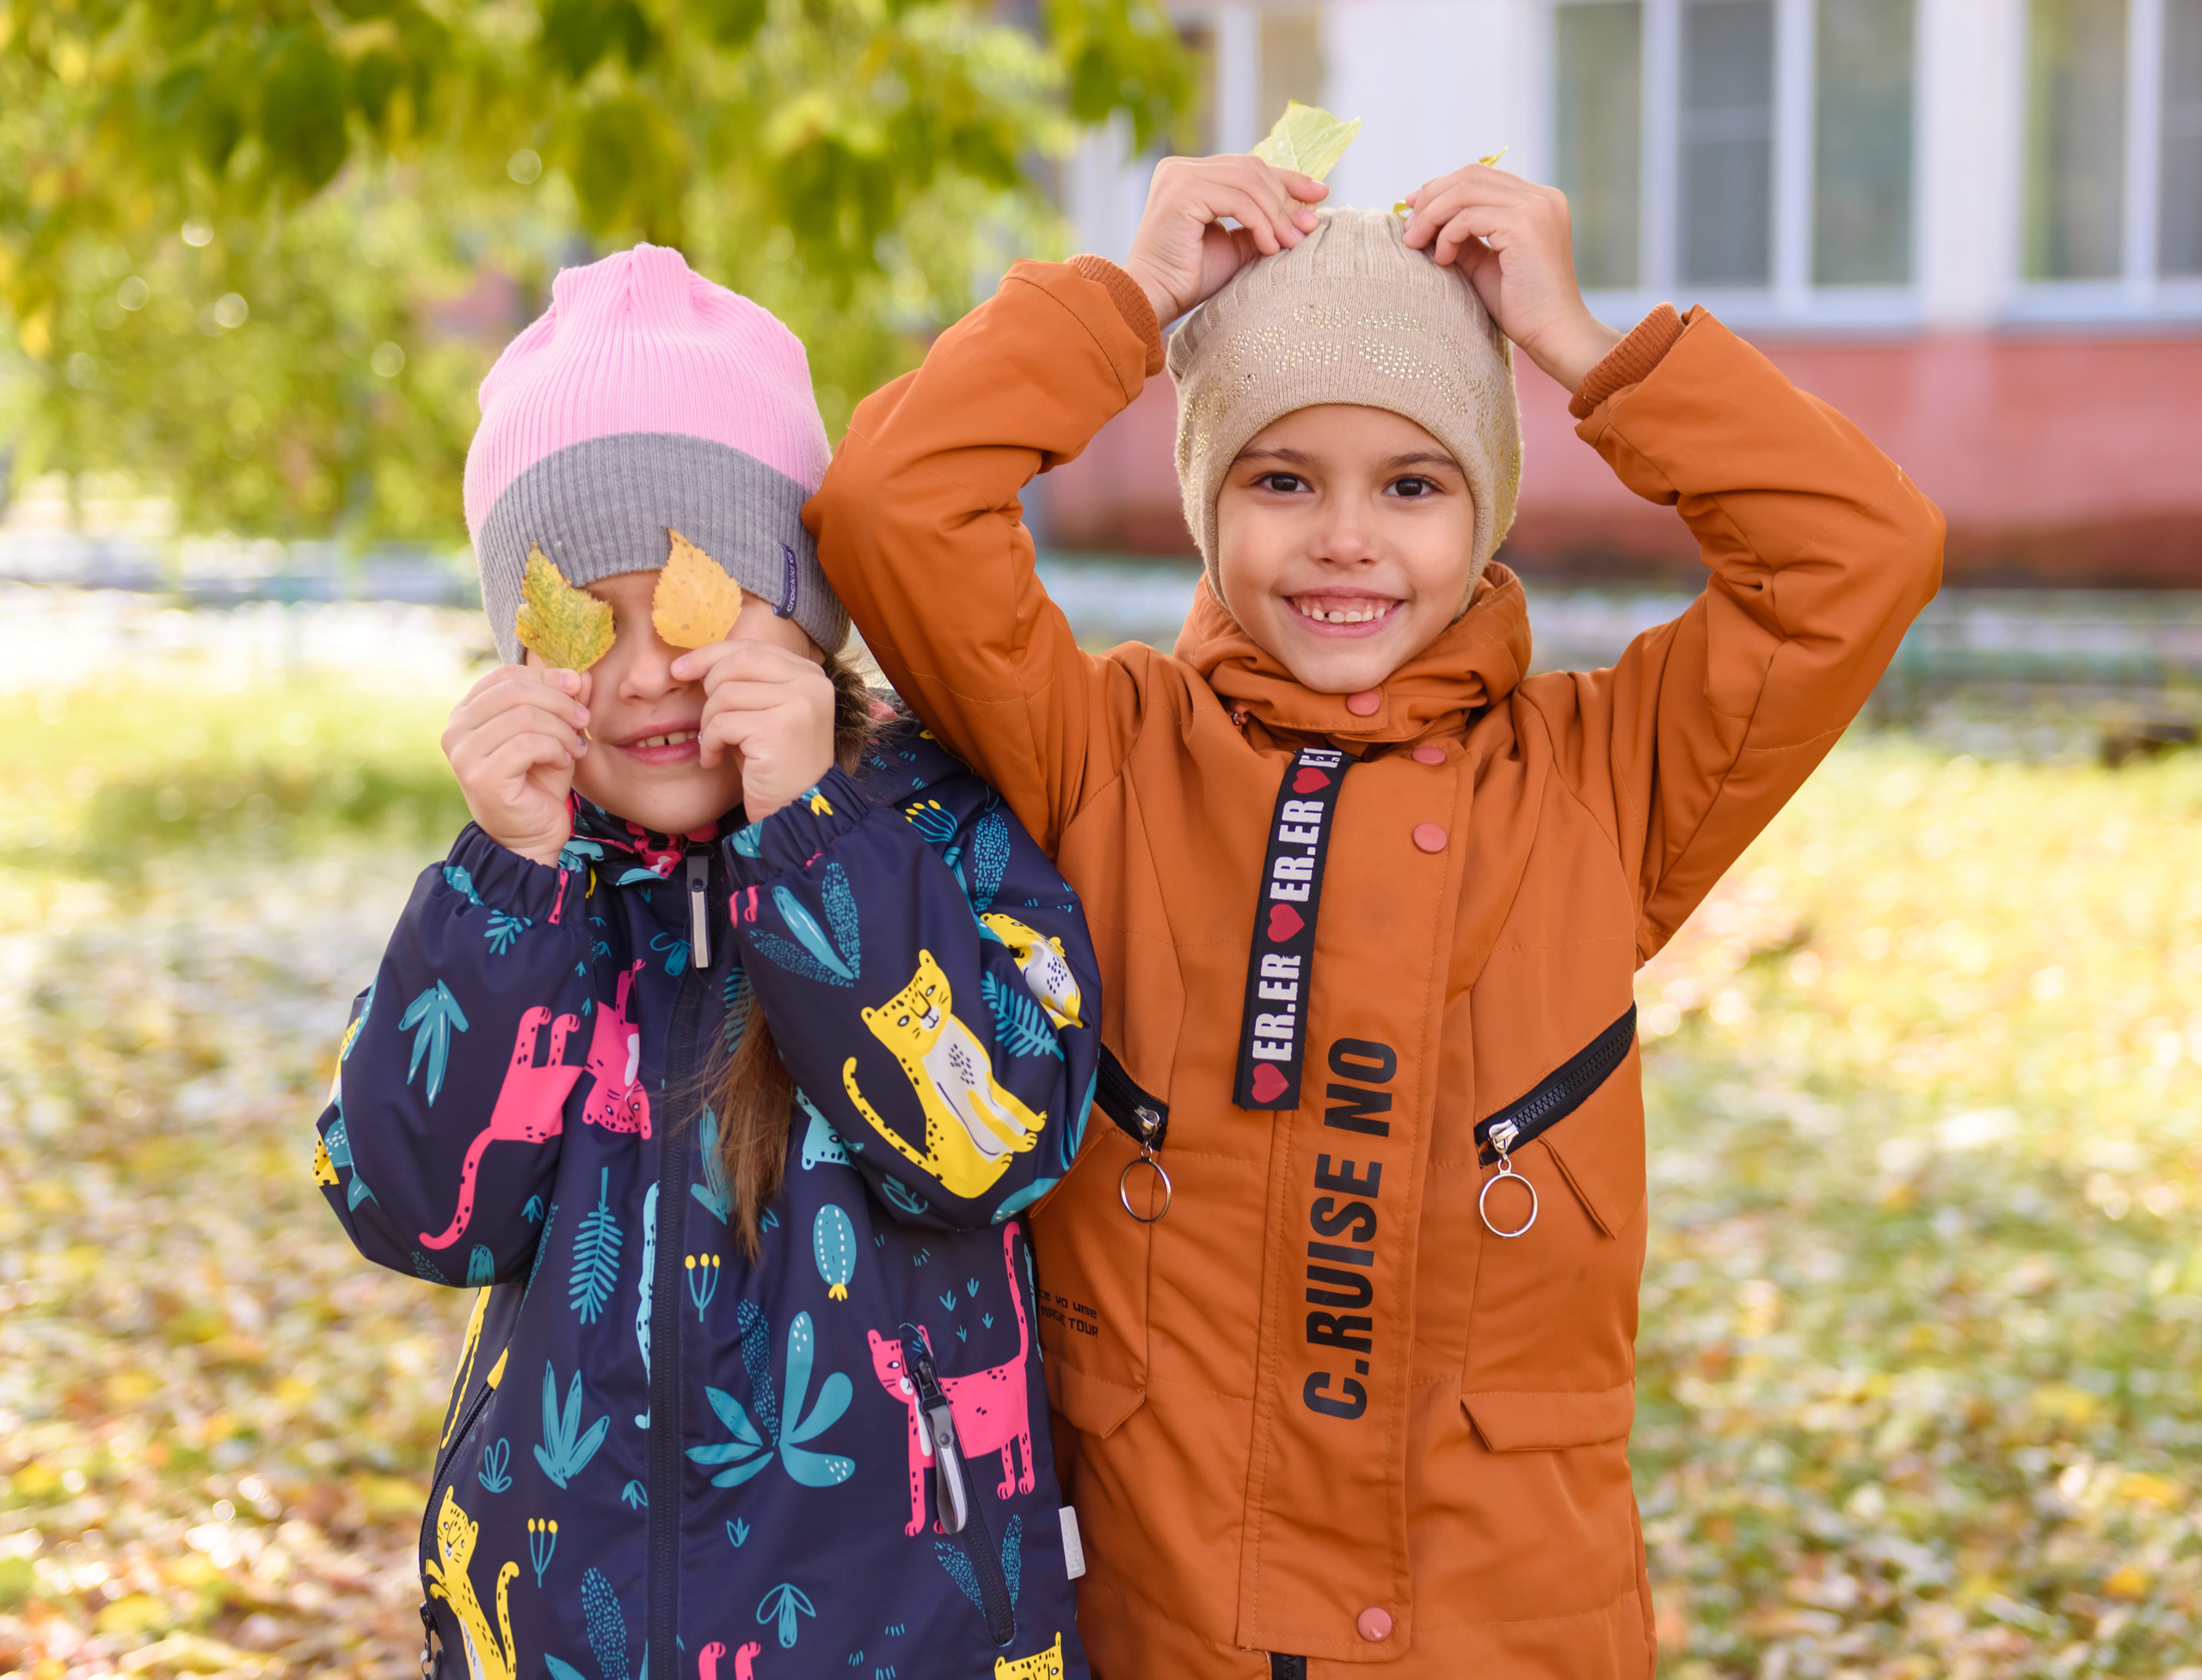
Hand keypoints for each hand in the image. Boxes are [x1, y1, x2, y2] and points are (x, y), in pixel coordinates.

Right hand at [442, 664, 592, 866]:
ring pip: (524, 716)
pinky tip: (564, 762)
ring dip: (561, 729)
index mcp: (467, 713)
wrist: (532, 835)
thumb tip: (582, 674)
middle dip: (559, 702)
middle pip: (515, 690)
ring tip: (575, 748)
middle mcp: (456, 730)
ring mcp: (464, 754)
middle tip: (584, 721)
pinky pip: (527, 744)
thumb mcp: (554, 734)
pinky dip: (555, 749)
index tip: (578, 687)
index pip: (505, 675)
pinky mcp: (481, 776)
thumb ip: (563, 703)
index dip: (546, 676)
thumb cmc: (540, 782)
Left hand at [673, 639, 836, 823]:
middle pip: (737, 663)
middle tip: (708, 720)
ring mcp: (799, 704)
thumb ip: (745, 682)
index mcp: (809, 674)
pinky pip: (723, 723)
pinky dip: (711, 743)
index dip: (711, 655)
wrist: (796, 810)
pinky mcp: (779, 729)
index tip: (680, 668)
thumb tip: (694, 661)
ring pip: (725, 694)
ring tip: (715, 745)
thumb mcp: (762, 711)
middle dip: (708, 688)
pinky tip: (715, 759)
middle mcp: (811, 683)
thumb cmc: (773, 762)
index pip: (751, 649)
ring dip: (709, 723)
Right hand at [1121, 153, 1328, 326]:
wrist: (1152, 300)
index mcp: (1190, 175)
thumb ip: (1259, 223)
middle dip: (1287, 198)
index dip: (1288, 179)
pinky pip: (1237, 199)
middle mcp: (1180, 168)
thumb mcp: (1234, 246)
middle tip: (1309, 228)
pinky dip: (1260, 221)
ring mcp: (1179, 176)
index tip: (1320, 194)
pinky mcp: (1181, 192)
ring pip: (1249, 181)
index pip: (1248, 168)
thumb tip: (1303, 212)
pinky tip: (1270, 247)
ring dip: (1277, 214)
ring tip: (1292, 243)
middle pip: (1252, 169)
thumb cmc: (1187, 280)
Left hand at [1400, 164, 1621, 394]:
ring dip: (1431, 215)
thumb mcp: (1483, 262)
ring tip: (1415, 243)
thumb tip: (1422, 218)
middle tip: (1408, 229)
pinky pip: (1468, 218)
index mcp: (1537, 200)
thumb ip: (1461, 235)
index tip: (1412, 208)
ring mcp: (1536, 207)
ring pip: (1465, 191)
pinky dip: (1446, 236)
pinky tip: (1442, 260)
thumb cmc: (1520, 307)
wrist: (1553, 334)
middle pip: (1470, 175)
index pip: (1480, 176)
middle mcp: (1541, 196)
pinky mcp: (1525, 225)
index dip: (1441, 187)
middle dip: (1431, 198)